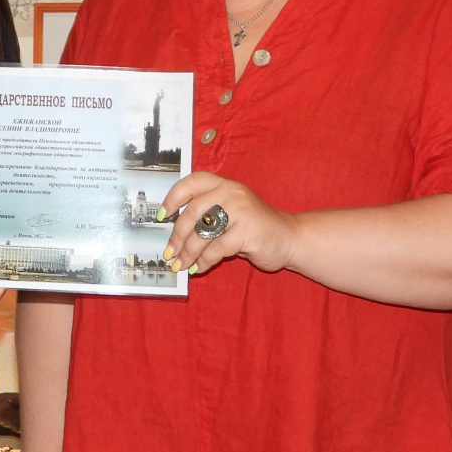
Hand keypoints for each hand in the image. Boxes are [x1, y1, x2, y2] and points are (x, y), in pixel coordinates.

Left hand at [159, 170, 297, 276]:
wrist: (290, 238)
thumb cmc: (253, 227)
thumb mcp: (230, 212)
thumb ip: (207, 216)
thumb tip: (175, 238)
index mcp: (223, 184)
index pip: (191, 182)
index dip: (173, 198)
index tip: (162, 216)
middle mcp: (231, 193)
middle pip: (192, 213)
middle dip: (177, 236)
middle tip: (169, 253)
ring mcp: (240, 211)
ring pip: (202, 233)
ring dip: (187, 253)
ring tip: (180, 265)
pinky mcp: (247, 232)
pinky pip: (216, 249)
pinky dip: (204, 261)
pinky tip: (199, 268)